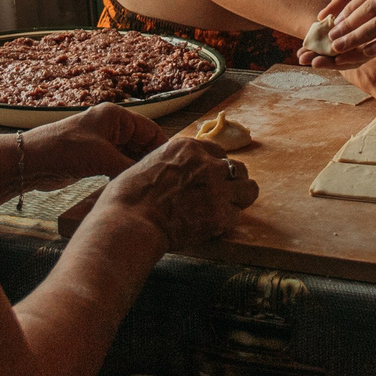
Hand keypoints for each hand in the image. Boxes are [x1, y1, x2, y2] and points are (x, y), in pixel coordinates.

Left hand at [17, 103, 164, 187]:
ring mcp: (102, 142)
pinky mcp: (94, 157)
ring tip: (151, 185)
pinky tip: (132, 186)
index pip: (150, 129)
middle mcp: (110, 126)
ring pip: (130, 155)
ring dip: (137, 168)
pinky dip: (125, 173)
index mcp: (115, 116)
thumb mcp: (102, 157)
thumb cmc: (64, 150)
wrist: (31, 161)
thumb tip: (153, 177)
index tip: (172, 167)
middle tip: (163, 180)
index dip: (162, 147)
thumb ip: (130, 166)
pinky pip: (118, 164)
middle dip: (150, 159)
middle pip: (142, 142)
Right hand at [87, 136, 257, 253]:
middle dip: (231, 182)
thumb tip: (172, 172)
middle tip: (220, 196)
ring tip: (224, 210)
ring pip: (249, 189)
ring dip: (238, 200)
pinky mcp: (220, 215)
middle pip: (238, 168)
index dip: (215, 167)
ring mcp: (216, 188)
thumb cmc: (126, 197)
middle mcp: (207, 163)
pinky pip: (237, 217)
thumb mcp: (147, 164)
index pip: (218, 151)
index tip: (210, 179)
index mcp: (187, 148)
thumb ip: (170, 164)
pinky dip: (226, 223)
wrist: (129, 222)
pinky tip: (211, 228)